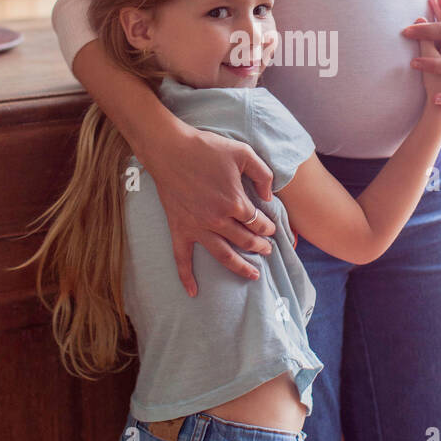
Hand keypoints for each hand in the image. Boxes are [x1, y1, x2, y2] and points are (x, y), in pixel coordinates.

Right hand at [144, 126, 277, 297]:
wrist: (169, 149)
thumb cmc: (206, 148)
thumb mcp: (243, 152)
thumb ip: (263, 173)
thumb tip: (269, 196)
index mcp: (235, 202)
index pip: (258, 222)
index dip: (267, 227)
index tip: (271, 228)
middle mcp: (218, 220)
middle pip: (245, 240)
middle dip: (259, 247)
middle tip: (267, 250)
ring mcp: (198, 227)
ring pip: (223, 255)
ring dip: (240, 266)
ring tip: (253, 274)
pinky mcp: (180, 228)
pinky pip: (182, 258)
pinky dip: (186, 277)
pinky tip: (193, 292)